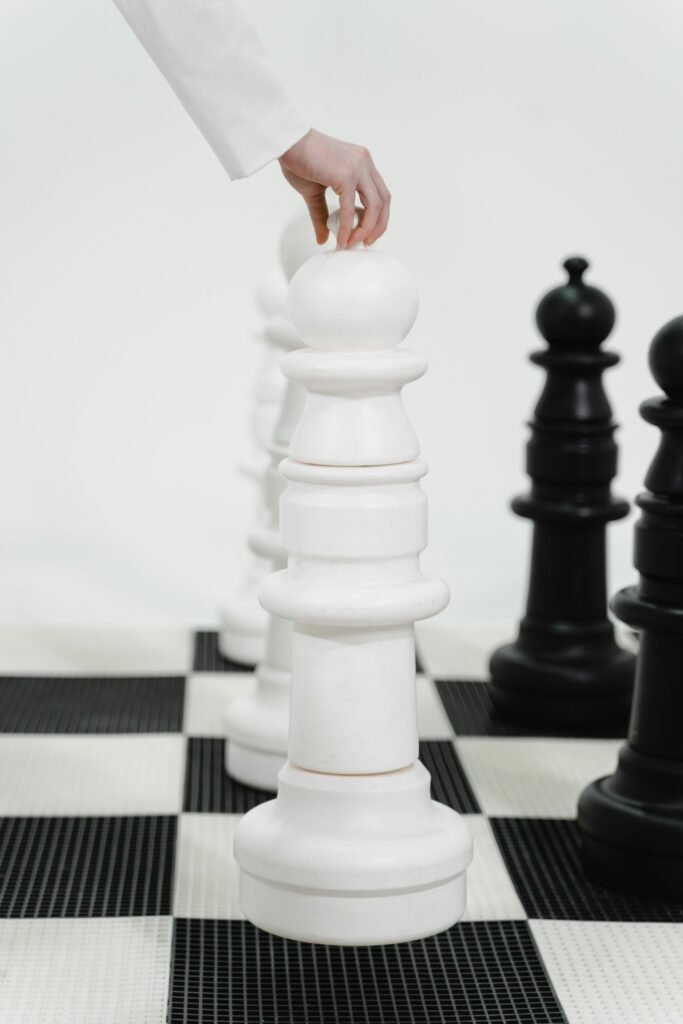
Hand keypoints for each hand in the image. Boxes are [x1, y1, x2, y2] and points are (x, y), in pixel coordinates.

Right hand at [279, 128, 390, 247]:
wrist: (287, 142)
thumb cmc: (299, 160)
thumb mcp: (314, 192)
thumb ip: (322, 215)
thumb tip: (322, 238)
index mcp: (361, 163)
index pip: (380, 193)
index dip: (378, 217)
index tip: (367, 233)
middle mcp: (364, 163)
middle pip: (384, 200)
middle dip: (378, 226)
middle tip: (366, 243)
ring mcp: (358, 168)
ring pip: (374, 206)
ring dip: (366, 229)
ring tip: (352, 243)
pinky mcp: (347, 175)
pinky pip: (350, 208)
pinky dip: (347, 227)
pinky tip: (341, 239)